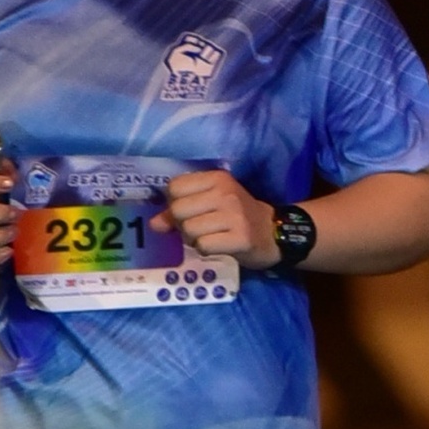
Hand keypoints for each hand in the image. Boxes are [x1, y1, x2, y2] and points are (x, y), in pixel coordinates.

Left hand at [160, 168, 277, 264]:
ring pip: (188, 230)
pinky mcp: (240, 238)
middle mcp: (225, 193)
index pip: (174, 187)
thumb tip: (154, 224)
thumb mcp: (211, 204)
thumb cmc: (237, 216)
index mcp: (217, 178)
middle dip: (182, 224)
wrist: (274, 233)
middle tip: (200, 228)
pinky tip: (219, 246)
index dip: (175, 202)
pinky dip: (206, 249)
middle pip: (178, 210)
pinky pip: (203, 246)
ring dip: (194, 239)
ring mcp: (234, 216)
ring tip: (211, 237)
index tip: (190, 210)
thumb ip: (180, 210)